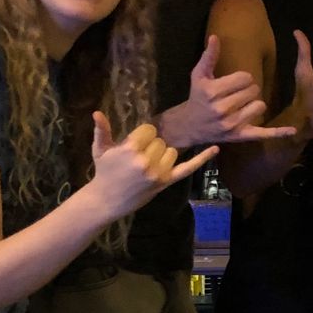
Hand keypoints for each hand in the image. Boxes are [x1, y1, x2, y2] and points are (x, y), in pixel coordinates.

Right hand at [89, 113, 215, 216]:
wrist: (106, 200)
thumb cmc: (104, 172)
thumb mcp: (100, 150)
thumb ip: (102, 130)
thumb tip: (97, 112)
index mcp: (131, 149)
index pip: (149, 130)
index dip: (143, 136)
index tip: (135, 143)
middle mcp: (146, 160)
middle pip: (161, 141)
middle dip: (151, 146)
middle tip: (139, 158)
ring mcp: (158, 172)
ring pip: (171, 151)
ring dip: (163, 155)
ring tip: (147, 164)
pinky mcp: (166, 182)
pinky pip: (188, 167)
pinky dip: (203, 158)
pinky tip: (216, 148)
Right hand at [173, 35, 296, 145]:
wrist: (191, 125)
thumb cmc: (198, 96)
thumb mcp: (199, 75)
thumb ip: (209, 56)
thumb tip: (215, 37)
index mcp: (213, 92)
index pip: (245, 78)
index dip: (243, 78)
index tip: (234, 83)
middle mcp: (222, 109)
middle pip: (254, 90)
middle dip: (248, 90)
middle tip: (236, 94)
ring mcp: (232, 124)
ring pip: (260, 106)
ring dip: (254, 104)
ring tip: (241, 106)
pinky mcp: (241, 136)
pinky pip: (263, 133)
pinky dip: (278, 132)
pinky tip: (292, 130)